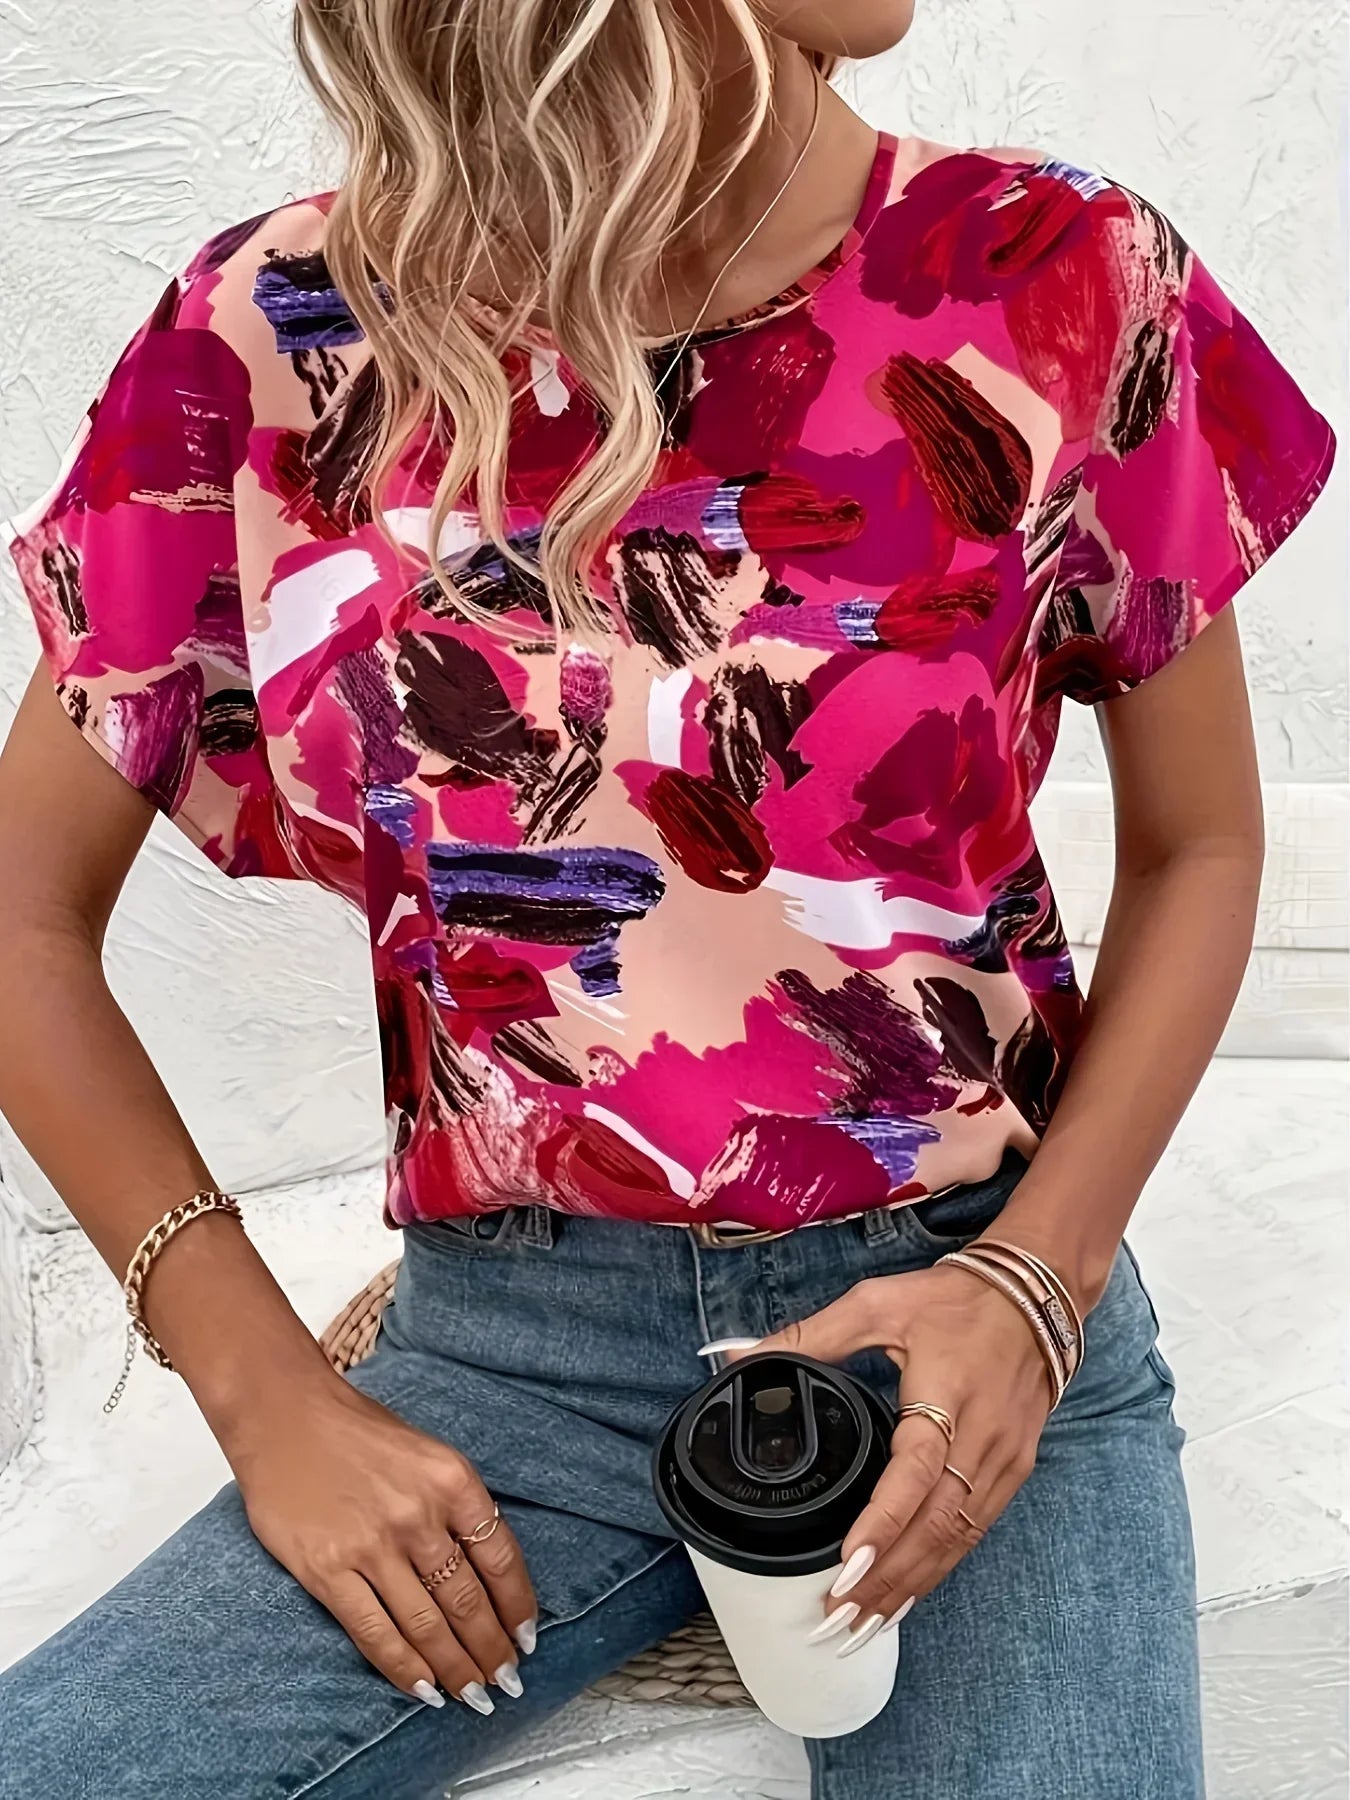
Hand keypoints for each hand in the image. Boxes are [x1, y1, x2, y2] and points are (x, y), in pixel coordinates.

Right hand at [225, 1370, 537, 1712]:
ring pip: (427, 1626)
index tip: (526, 1639)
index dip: (518, 1608)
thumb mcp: (427, 1455)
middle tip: (505, 1681)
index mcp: (452, 1480)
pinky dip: (403, 1668)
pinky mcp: (328, 1569)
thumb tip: (486, 1575)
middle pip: (468, 1601)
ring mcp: (372, 1545)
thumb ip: (456, 1508)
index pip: (501, 1559)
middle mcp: (419, 1514)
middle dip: (491, 1650)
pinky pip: (375, 1633)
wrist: (283, 1414)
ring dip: (455, 1668)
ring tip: (472, 1694)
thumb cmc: (356, 1432)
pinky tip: (423, 1688)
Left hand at [732, 1259, 1052, 1650]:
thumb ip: (809, 1335)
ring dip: (911, 1584)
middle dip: (887, 1577)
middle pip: (936, 1524)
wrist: (1034, 1295)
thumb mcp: (877, 1304)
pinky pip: (974, 1530)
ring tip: (862, 1623)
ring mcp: (1004, 1459)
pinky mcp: (1014, 1469)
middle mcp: (981, 1437)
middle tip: (836, 1615)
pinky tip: (908, 1592)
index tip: (848, 1563)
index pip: (916, 1471)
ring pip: (957, 1539)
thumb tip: (737, 1355)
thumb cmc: (952, 1299)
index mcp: (947, 1394)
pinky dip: (939, 1566)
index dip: (883, 1522)